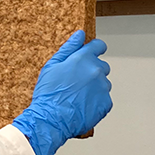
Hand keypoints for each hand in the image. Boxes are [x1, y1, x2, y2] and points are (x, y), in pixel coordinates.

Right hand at [11, 31, 112, 154]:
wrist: (51, 119)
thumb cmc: (49, 94)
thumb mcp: (52, 66)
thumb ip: (69, 48)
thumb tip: (80, 35)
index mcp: (83, 59)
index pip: (99, 46)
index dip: (95, 49)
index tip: (93, 53)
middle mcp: (96, 71)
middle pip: (102, 66)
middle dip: (92, 71)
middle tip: (76, 83)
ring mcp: (103, 88)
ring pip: (103, 84)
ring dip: (94, 87)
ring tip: (77, 96)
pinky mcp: (106, 104)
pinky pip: (104, 99)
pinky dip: (96, 101)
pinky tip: (82, 105)